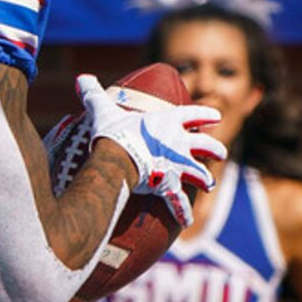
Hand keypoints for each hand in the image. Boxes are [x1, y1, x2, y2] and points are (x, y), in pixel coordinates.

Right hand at [75, 74, 225, 226]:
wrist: (116, 157)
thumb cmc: (113, 131)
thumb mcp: (102, 109)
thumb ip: (94, 94)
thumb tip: (81, 78)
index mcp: (169, 122)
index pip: (193, 115)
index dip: (205, 116)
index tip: (216, 118)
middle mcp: (179, 143)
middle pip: (205, 146)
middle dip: (214, 149)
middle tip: (220, 153)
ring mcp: (178, 166)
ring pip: (200, 174)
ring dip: (205, 179)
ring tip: (208, 185)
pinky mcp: (169, 186)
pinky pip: (179, 203)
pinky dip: (182, 213)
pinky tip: (186, 222)